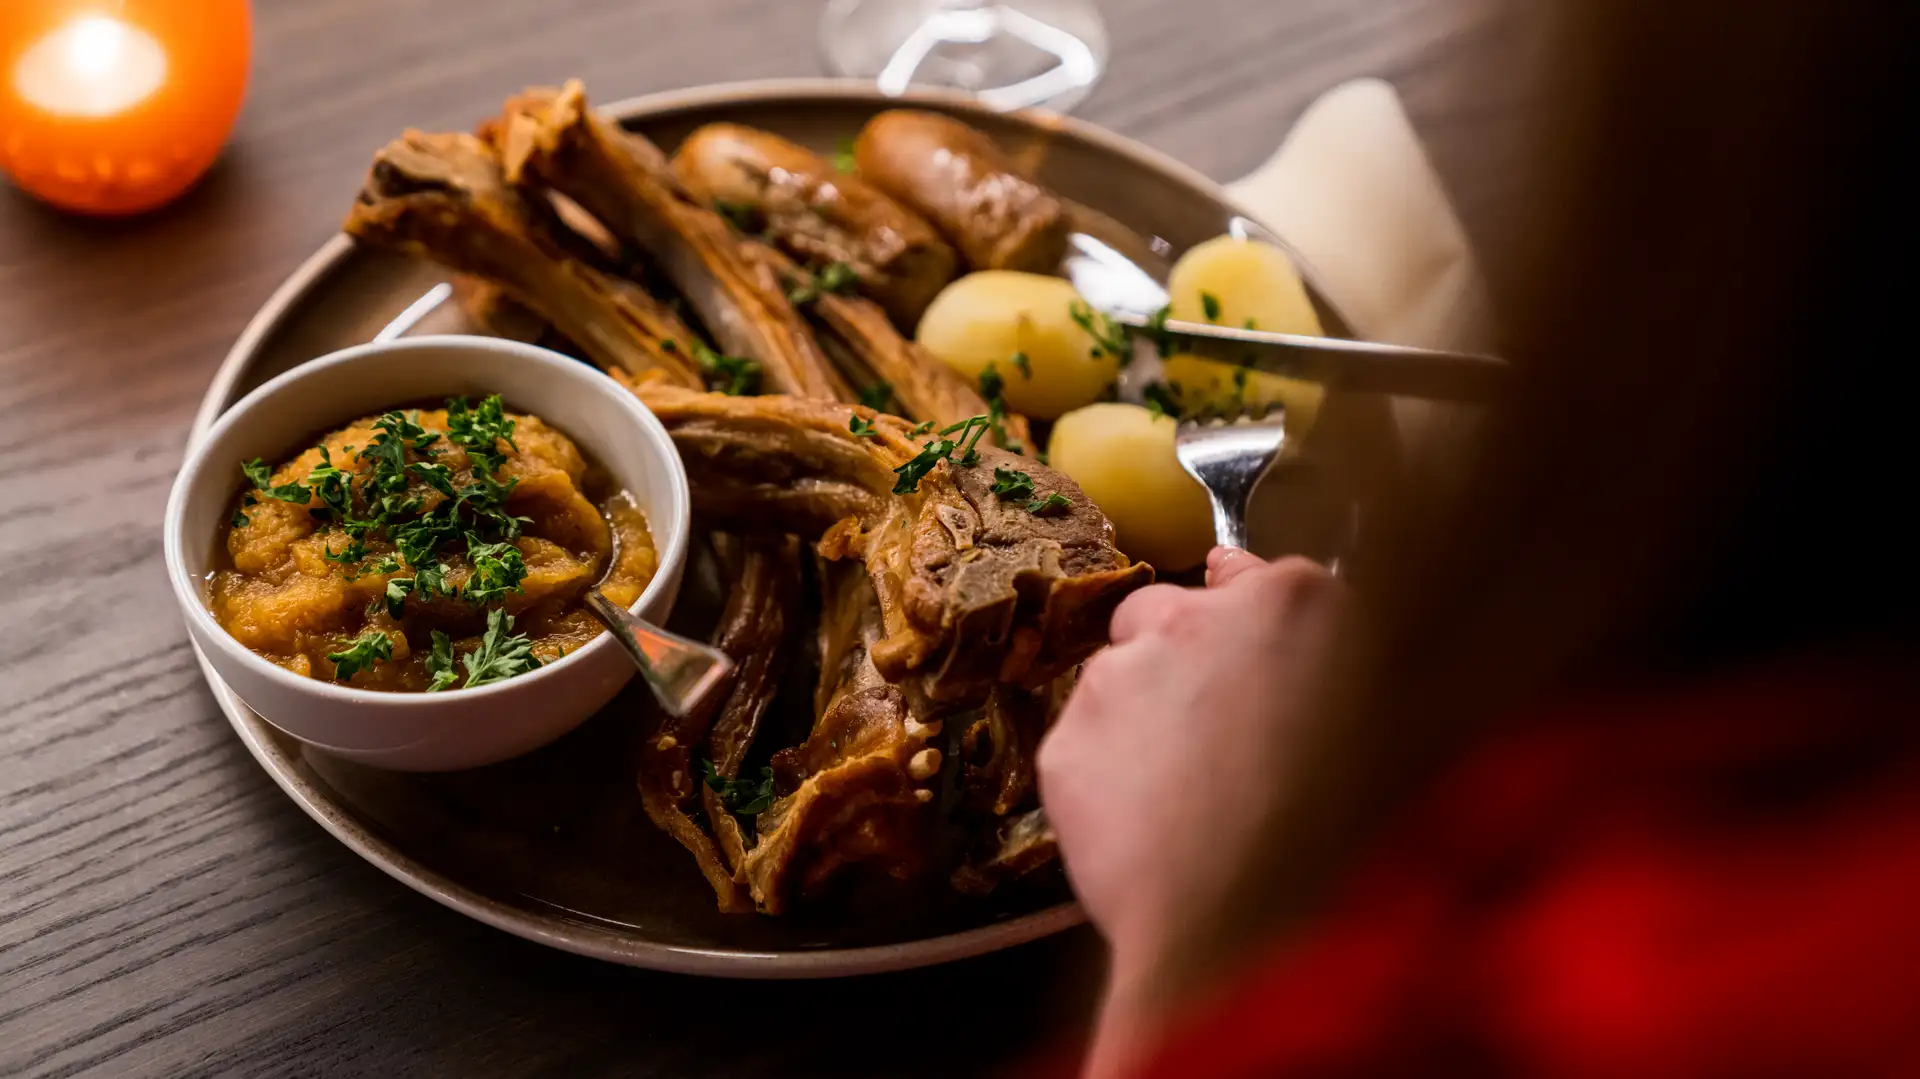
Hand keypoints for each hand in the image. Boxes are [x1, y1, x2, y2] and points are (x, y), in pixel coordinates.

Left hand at [1038, 549, 1346, 1072]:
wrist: (1249, 934)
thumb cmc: (1345, 845)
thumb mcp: (1394, 738)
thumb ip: (1342, 665)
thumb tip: (1319, 649)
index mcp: (1294, 604)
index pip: (1251, 575)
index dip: (1243, 617)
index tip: (1239, 642)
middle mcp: (1197, 617)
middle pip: (1167, 613)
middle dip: (1179, 660)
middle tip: (1211, 737)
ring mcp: (1122, 673)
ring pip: (1119, 678)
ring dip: (1140, 719)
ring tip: (1186, 801)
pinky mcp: (1067, 737)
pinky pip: (1083, 746)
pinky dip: (1104, 778)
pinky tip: (1149, 829)